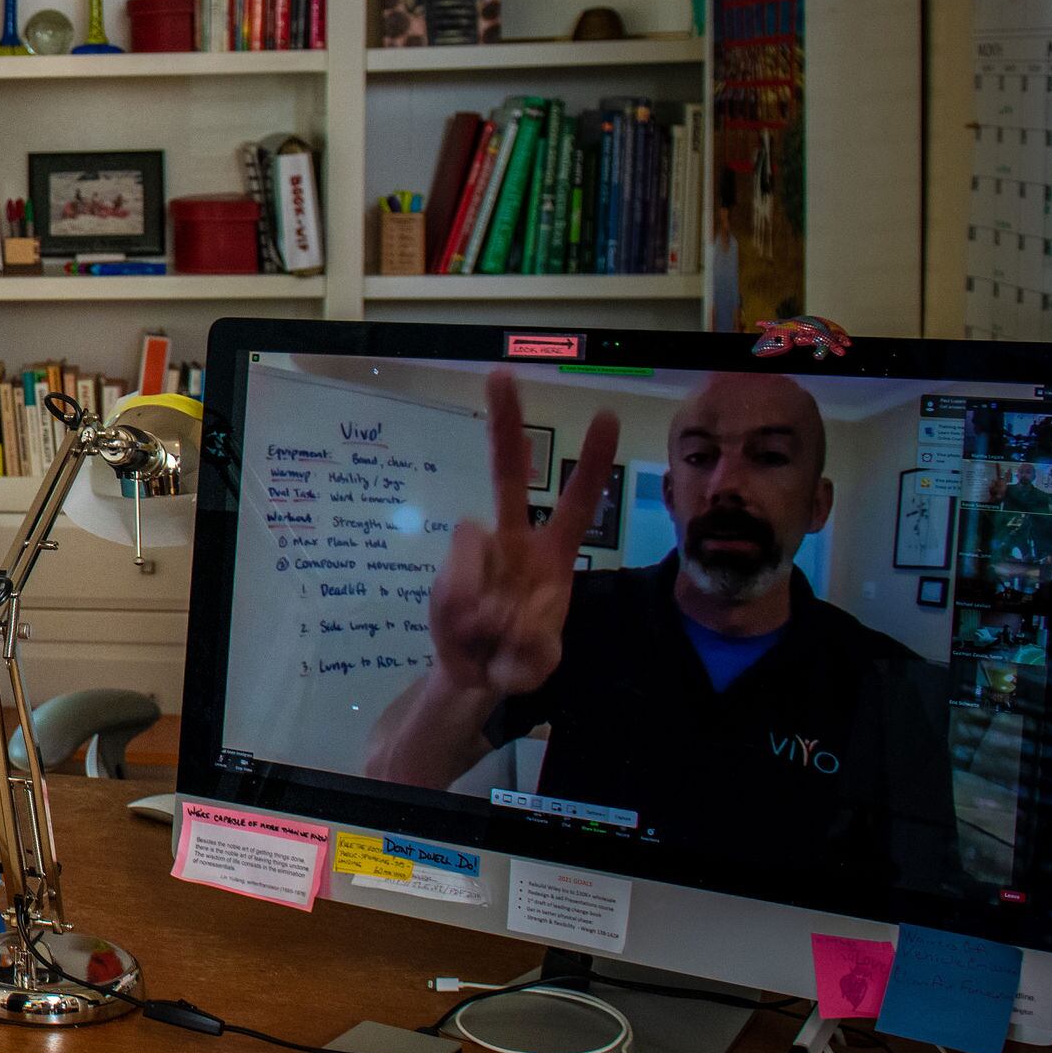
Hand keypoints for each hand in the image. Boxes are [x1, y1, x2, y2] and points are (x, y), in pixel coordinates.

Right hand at [423, 371, 619, 708]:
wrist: (469, 676)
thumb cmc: (516, 659)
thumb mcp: (539, 662)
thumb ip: (535, 644)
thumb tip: (498, 605)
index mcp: (552, 555)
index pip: (576, 502)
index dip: (592, 462)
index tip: (606, 415)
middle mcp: (513, 541)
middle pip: (508, 473)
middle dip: (504, 422)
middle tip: (501, 375)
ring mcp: (475, 553)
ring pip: (474, 543)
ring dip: (484, 599)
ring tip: (490, 634)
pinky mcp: (445, 574)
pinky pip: (452, 582)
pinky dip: (461, 612)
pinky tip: (469, 630)